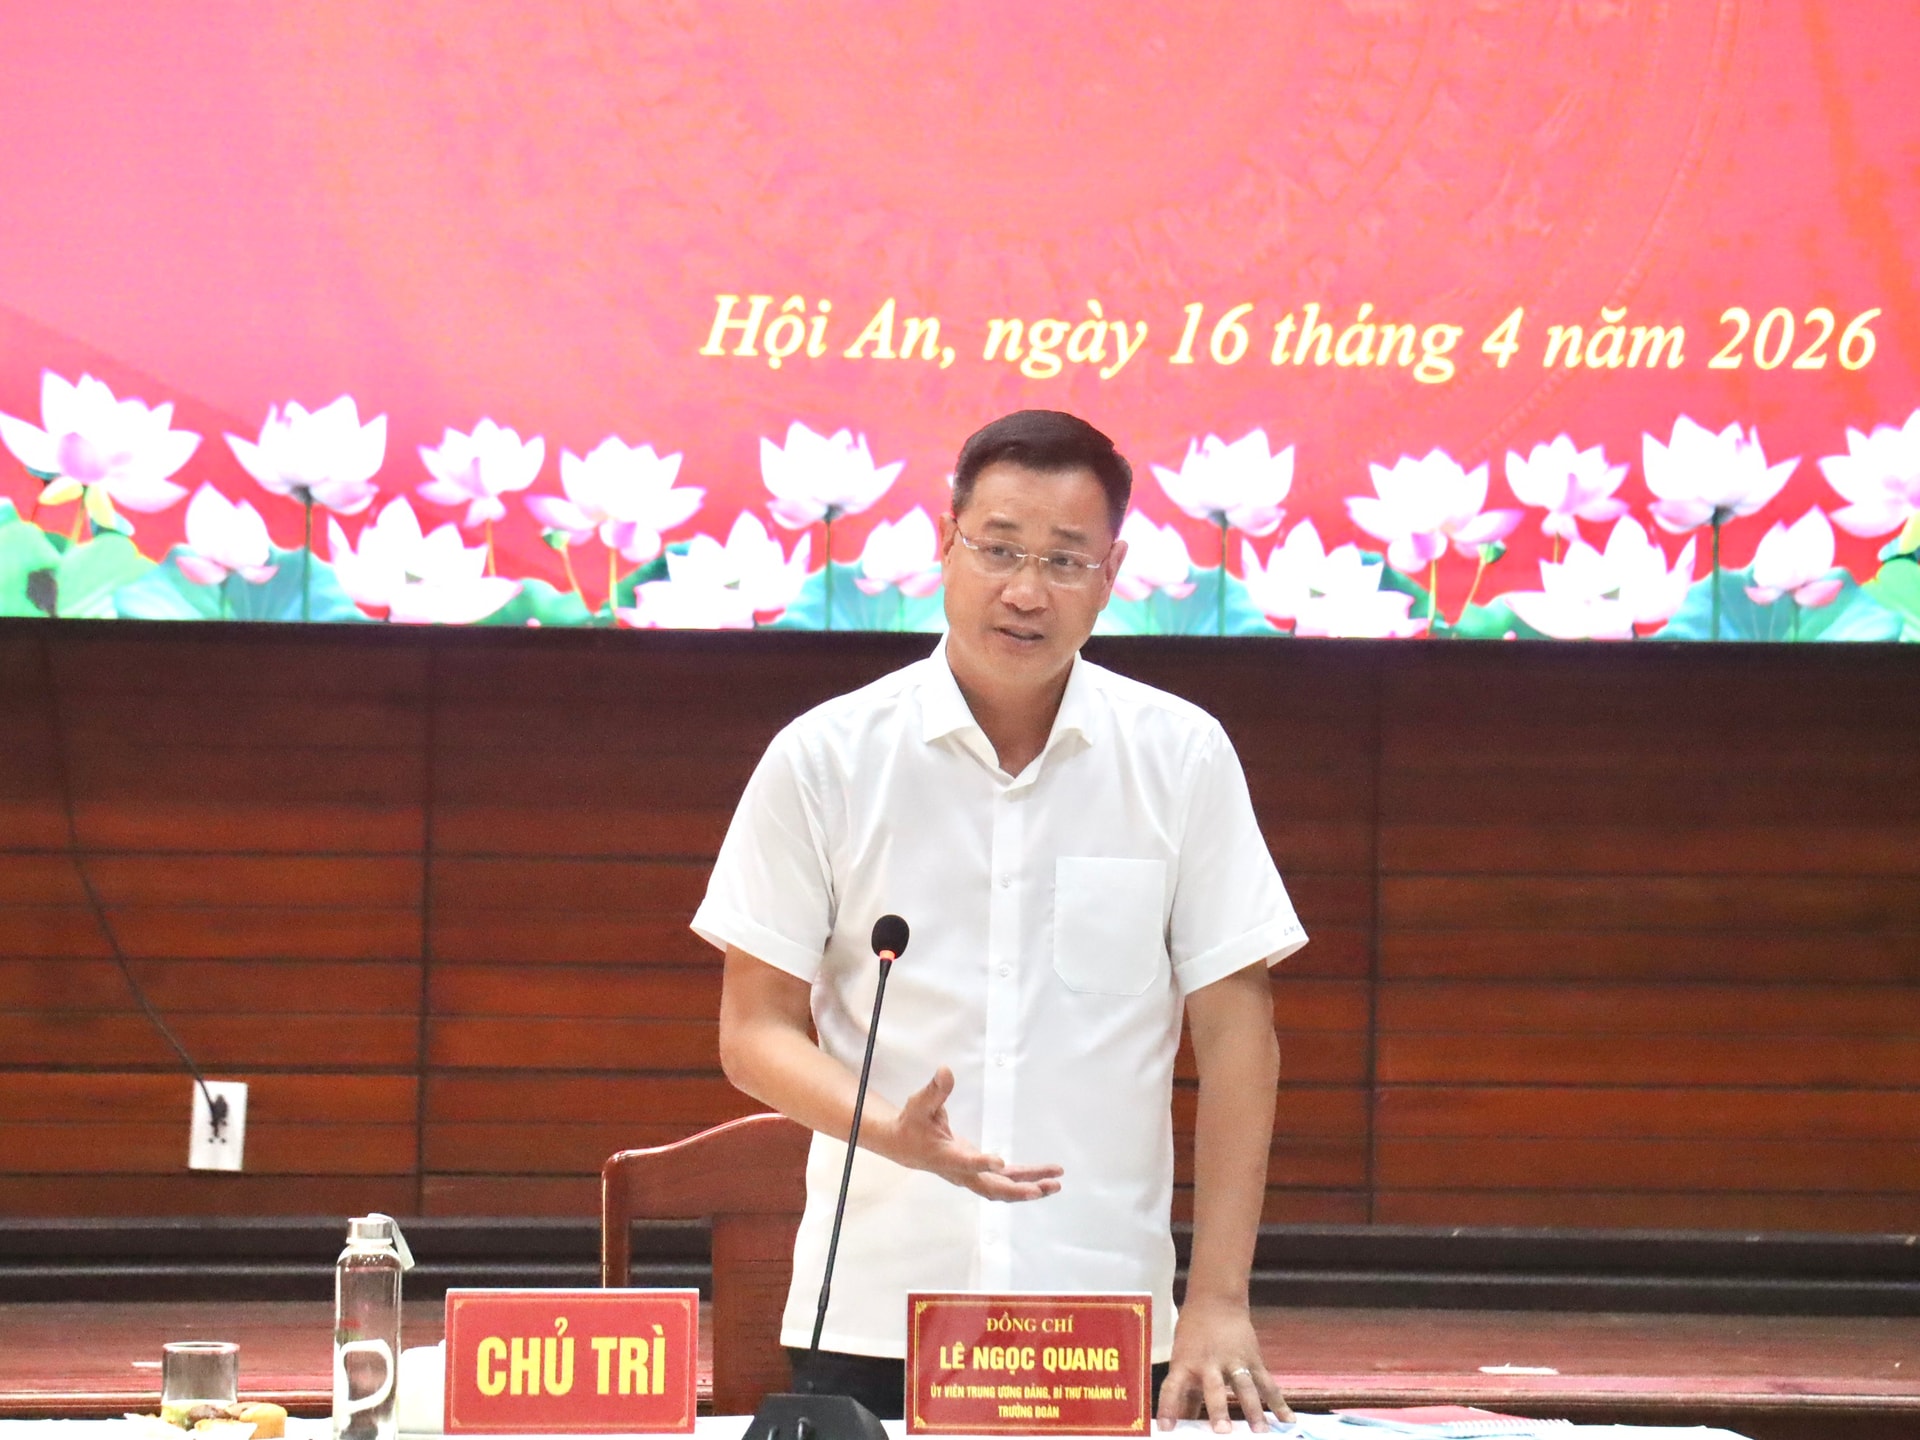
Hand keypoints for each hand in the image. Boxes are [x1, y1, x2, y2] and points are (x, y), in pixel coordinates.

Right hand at [881, 1067, 1063, 1201]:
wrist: (906, 1148)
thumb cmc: (913, 1124)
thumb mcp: (920, 1104)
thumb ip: (935, 1090)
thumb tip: (945, 1070)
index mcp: (947, 1157)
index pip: (965, 1163)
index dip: (981, 1163)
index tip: (999, 1161)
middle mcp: (962, 1172)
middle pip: (992, 1188)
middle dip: (1018, 1190)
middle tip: (1043, 1188)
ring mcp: (973, 1176)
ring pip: (1004, 1189)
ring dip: (1030, 1188)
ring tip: (1057, 1183)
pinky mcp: (980, 1173)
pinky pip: (1006, 1181)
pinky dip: (1026, 1181)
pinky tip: (1046, 1178)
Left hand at [1156, 1297, 1292, 1432]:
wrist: (1216, 1300)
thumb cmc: (1194, 1333)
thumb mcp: (1183, 1358)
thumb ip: (1185, 1392)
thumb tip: (1180, 1422)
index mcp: (1185, 1363)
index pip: (1172, 1388)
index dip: (1168, 1408)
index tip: (1166, 1429)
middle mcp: (1209, 1363)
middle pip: (1214, 1388)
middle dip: (1218, 1410)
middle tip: (1222, 1432)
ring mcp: (1234, 1361)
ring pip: (1245, 1387)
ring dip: (1253, 1410)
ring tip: (1260, 1431)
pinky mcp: (1253, 1360)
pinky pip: (1267, 1384)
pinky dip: (1279, 1403)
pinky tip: (1288, 1420)